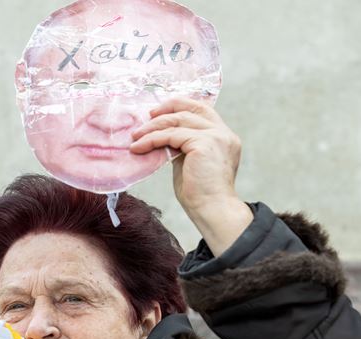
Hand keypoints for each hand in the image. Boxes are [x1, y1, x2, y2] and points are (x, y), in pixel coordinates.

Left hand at [129, 97, 252, 255]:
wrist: (212, 210)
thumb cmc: (200, 195)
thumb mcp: (190, 163)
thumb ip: (182, 147)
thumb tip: (162, 138)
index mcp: (224, 137)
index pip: (203, 109)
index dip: (179, 106)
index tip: (158, 112)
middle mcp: (223, 133)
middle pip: (191, 109)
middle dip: (165, 110)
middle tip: (145, 119)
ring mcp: (216, 136)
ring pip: (178, 121)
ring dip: (153, 127)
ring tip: (135, 137)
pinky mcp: (204, 143)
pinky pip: (171, 135)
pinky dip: (152, 139)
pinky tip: (139, 147)